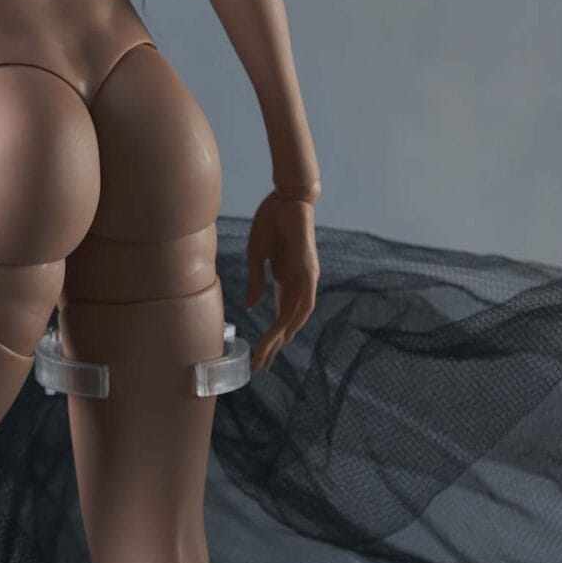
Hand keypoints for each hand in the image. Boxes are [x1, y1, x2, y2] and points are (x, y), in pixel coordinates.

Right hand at [245, 193, 318, 371]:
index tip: (257, 355)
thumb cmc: (271, 221)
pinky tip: (286, 332)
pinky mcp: (309, 269)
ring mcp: (305, 278)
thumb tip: (253, 306)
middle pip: (287, 322)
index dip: (269, 337)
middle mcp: (298, 284)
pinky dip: (296, 317)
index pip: (278, 316)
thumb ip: (256, 281)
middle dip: (273, 345)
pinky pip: (305, 299)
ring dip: (282, 336)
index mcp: (284, 280)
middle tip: (261, 366)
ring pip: (296, 316)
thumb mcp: (257, 254)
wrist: (287, 196)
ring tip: (268, 353)